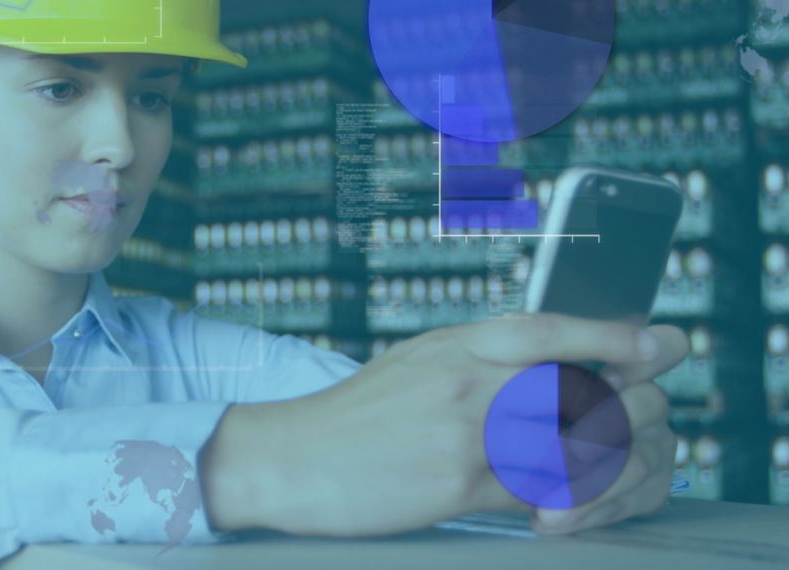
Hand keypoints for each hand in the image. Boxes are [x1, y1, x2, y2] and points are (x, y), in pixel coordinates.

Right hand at [205, 313, 686, 536]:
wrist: (291, 457)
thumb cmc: (356, 414)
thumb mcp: (418, 363)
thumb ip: (480, 360)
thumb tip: (548, 365)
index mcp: (457, 343)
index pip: (548, 327)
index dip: (611, 332)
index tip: (659, 343)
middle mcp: (467, 381)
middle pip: (578, 388)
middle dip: (628, 409)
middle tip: (646, 419)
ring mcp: (465, 433)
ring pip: (571, 444)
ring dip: (607, 461)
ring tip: (616, 471)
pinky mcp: (457, 485)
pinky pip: (537, 494)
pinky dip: (563, 504)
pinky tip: (560, 511)